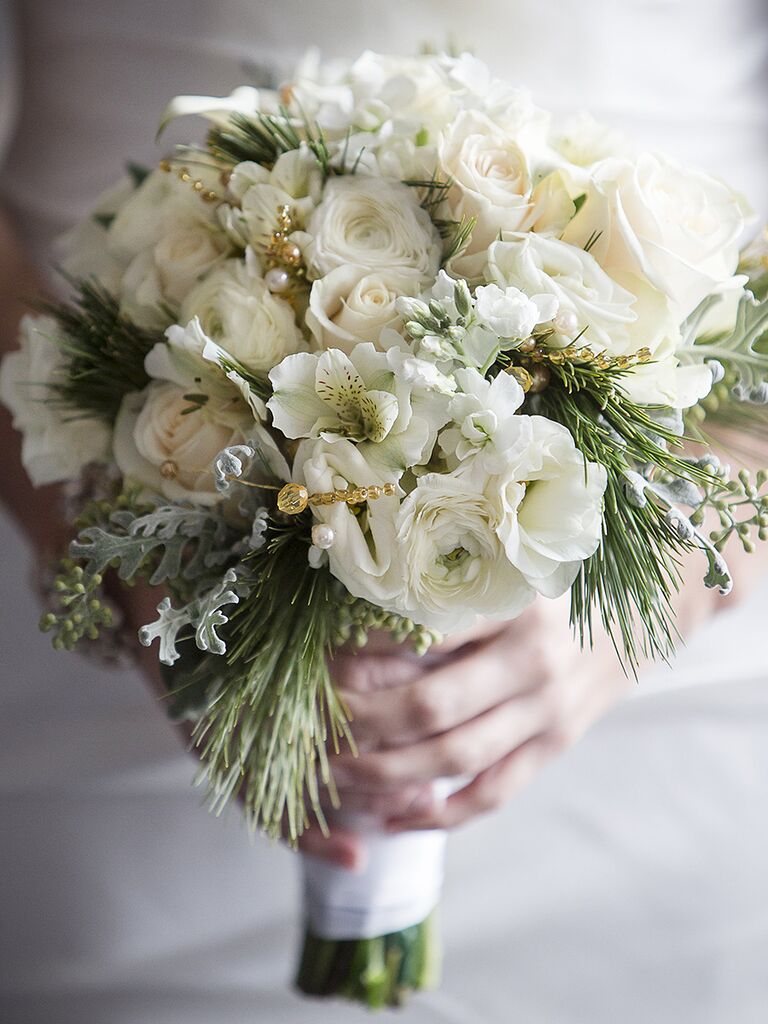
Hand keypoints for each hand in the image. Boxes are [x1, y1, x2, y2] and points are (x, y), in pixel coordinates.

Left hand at [326, 596, 628, 832]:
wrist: (649, 605)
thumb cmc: (561, 576)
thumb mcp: (509, 562)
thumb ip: (448, 583)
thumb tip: (357, 612)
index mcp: (514, 601)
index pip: (420, 634)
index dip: (362, 652)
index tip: (320, 657)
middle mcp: (533, 659)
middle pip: (430, 705)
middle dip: (363, 722)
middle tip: (317, 723)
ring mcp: (548, 710)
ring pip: (456, 758)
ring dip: (388, 774)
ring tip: (339, 774)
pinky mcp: (556, 745)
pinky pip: (493, 793)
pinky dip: (441, 814)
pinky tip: (396, 817)